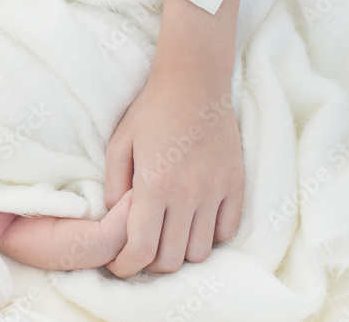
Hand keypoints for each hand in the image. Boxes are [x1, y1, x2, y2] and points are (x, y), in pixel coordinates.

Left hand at [103, 69, 242, 277]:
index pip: (140, 249)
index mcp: (154, 185)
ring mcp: (216, 190)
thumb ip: (112, 188)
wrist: (193, 82)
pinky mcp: (236, 185)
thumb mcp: (118, 144)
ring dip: (181, 251)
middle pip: (172, 259)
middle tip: (139, 250)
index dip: (126, 267)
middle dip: (150, 263)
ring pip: (201, 252)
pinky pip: (226, 232)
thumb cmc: (149, 111)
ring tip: (167, 235)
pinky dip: (208, 236)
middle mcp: (188, 193)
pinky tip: (192, 220)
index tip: (118, 266)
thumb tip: (115, 221)